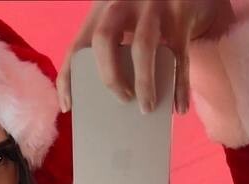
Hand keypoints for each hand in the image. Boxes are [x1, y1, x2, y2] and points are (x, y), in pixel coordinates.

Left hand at [56, 0, 236, 115]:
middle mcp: (122, 4)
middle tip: (122, 100)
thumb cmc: (142, 14)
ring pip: (142, 46)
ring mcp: (152, 7)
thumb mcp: (118, 20)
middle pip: (104, 41)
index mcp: (101, 11)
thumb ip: (108, 48)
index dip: (68, 79)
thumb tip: (103, 101)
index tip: (69, 107)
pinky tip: (179, 107)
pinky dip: (179, 84)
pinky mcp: (179, 14)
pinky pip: (178, 55)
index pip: (77, 47)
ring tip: (147, 107)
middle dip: (110, 78)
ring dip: (144, 83)